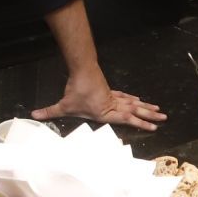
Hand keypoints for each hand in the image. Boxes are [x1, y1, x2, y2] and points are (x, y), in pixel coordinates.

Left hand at [32, 74, 166, 131]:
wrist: (82, 70)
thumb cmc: (75, 91)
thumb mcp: (63, 105)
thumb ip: (50, 112)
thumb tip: (32, 116)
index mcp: (106, 112)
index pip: (127, 119)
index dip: (140, 123)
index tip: (154, 126)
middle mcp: (114, 105)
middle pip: (135, 110)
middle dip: (149, 115)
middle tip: (164, 118)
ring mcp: (114, 96)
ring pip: (133, 102)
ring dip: (146, 107)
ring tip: (159, 110)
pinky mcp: (110, 90)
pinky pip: (125, 96)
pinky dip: (133, 99)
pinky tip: (138, 99)